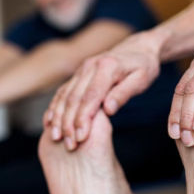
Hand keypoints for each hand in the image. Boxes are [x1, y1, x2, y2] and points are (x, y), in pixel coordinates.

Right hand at [43, 32, 165, 150]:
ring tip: (56, 138)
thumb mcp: (141, 80)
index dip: (83, 119)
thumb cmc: (143, 67)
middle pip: (74, 98)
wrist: (137, 48)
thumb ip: (124, 94)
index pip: (90, 97)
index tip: (81, 138)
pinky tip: (50, 122)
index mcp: (106, 67)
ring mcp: (81, 69)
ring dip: (58, 118)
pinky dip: (55, 107)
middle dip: (69, 123)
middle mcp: (89, 66)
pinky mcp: (77, 74)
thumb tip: (108, 109)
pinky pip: (62, 92)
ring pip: (64, 96)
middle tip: (69, 145)